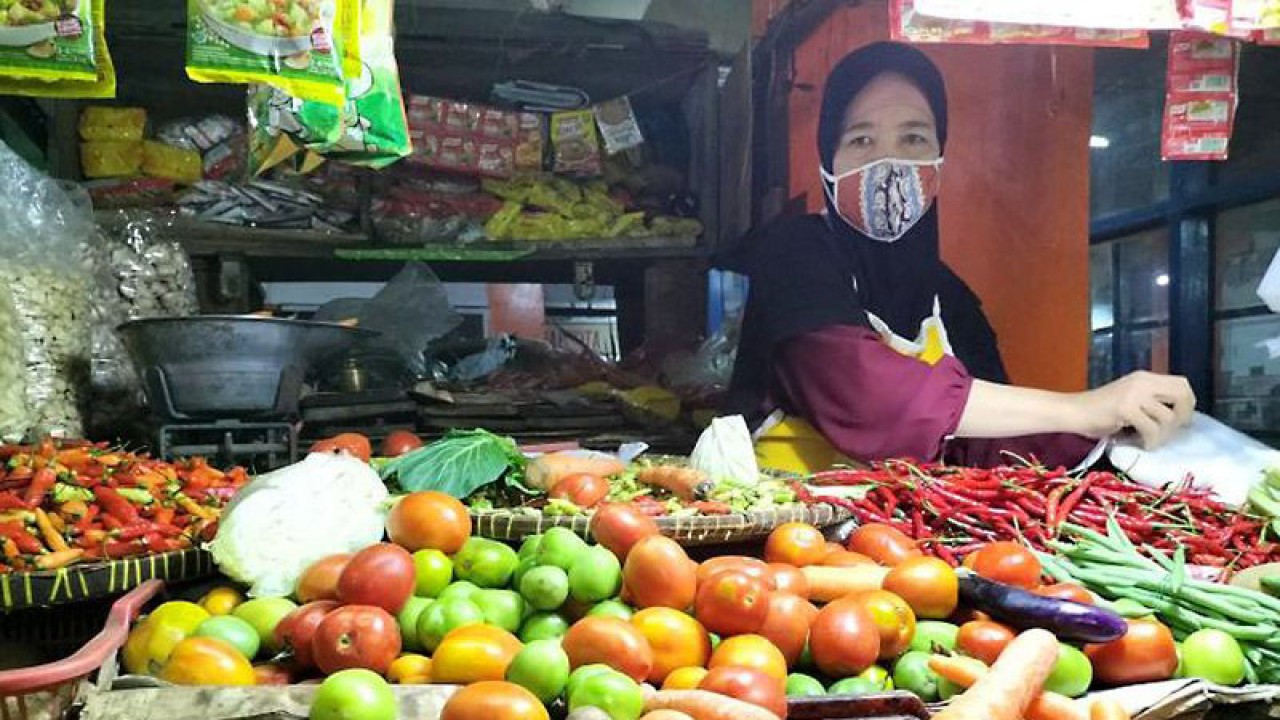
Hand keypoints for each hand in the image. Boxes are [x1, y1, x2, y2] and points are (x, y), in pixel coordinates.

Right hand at [1070, 371, 1195, 448]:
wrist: (1072, 412)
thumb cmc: (1098, 411)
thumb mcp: (1130, 400)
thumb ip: (1151, 402)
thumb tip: (1179, 416)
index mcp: (1144, 378)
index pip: (1182, 384)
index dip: (1187, 403)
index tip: (1179, 419)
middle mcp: (1142, 381)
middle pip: (1182, 395)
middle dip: (1182, 416)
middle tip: (1171, 430)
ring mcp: (1134, 394)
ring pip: (1168, 417)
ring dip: (1163, 435)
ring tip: (1150, 441)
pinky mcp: (1125, 408)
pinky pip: (1151, 428)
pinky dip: (1150, 441)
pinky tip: (1141, 443)